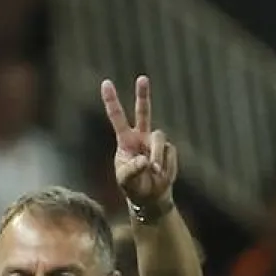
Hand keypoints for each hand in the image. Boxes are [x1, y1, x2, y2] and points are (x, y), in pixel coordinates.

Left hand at [100, 76, 176, 206]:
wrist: (151, 197)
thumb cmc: (133, 187)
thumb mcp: (125, 181)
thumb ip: (132, 170)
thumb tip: (146, 160)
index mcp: (125, 140)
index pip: (117, 118)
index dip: (112, 101)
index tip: (106, 83)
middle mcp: (141, 137)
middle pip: (144, 112)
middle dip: (143, 95)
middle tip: (142, 78)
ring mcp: (155, 142)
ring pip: (159, 138)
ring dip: (157, 156)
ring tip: (154, 172)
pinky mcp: (169, 150)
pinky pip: (169, 154)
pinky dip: (166, 167)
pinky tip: (161, 175)